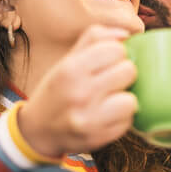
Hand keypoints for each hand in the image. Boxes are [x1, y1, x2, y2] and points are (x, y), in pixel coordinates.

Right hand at [18, 25, 138, 157]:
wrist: (38, 130)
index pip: (116, 49)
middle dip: (123, 74)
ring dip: (125, 99)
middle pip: (128, 71)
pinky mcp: (98, 138)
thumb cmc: (58, 90)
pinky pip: (128, 122)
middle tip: (110, 81)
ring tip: (111, 100)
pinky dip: (121, 118)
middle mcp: (79, 93)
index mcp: (70, 69)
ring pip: (131, 100)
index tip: (107, 62)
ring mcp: (89, 119)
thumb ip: (94, 40)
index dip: (116, 54)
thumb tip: (126, 33)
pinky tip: (107, 116)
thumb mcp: (67, 60)